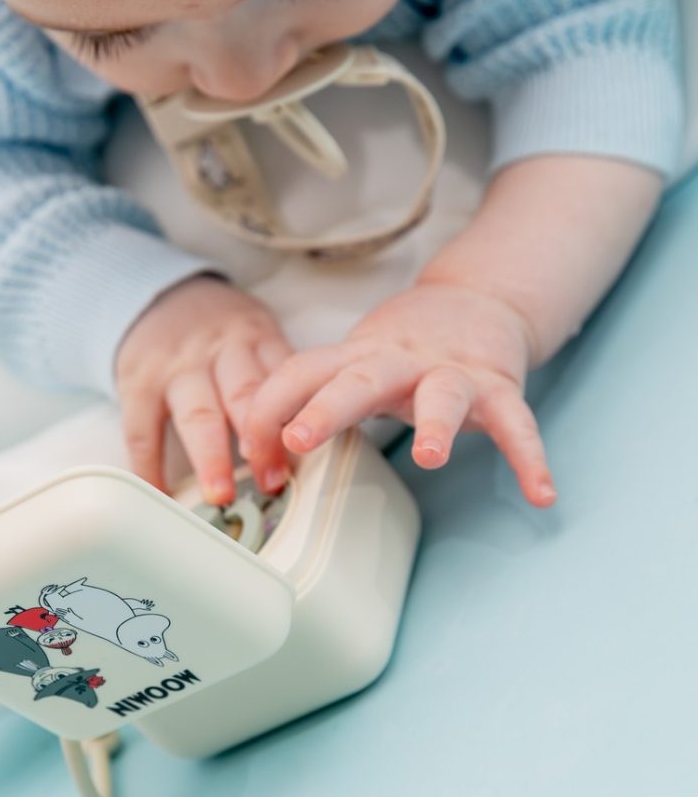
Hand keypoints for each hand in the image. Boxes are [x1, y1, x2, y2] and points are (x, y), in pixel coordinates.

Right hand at [115, 275, 292, 503]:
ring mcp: (176, 368)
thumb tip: (308, 437)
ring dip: (211, 457)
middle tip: (270, 483)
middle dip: (259, 443)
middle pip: (243, 397)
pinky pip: (142, 430)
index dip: (293, 419)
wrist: (159, 296)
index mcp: (254, 338)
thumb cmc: (218, 333)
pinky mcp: (137, 383)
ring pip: (197, 415)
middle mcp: (217, 351)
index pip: (281, 379)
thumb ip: (277, 377)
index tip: (303, 456)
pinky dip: (150, 466)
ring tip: (221, 494)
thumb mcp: (255, 335)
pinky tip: (161, 494)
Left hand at [242, 281, 557, 507]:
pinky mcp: (497, 387)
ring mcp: (449, 373)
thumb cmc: (397, 353)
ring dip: (435, 423)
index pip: (297, 374)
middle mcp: (397, 362)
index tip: (255, 465)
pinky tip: (540, 492)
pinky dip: (529, 456)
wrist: (473, 304)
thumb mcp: (347, 367)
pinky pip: (517, 423)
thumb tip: (259, 457)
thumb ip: (310, 403)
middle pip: (357, 378)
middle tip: (297, 440)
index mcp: (352, 359)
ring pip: (441, 393)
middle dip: (326, 408)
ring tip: (431, 457)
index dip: (268, 414)